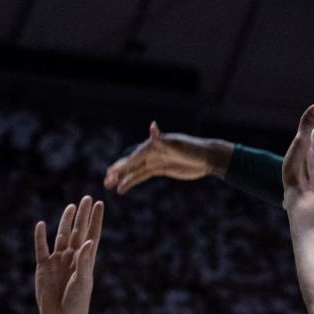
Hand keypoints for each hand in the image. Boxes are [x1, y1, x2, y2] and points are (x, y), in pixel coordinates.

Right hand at [35, 197, 102, 313]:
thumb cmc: (76, 304)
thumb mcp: (83, 282)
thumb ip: (85, 261)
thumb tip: (89, 241)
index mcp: (86, 261)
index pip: (92, 235)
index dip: (96, 220)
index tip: (100, 204)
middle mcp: (73, 258)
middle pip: (78, 231)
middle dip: (82, 215)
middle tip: (86, 198)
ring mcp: (58, 261)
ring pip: (62, 236)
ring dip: (66, 221)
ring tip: (70, 206)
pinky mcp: (43, 267)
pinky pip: (41, 248)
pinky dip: (40, 237)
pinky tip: (40, 224)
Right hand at [104, 123, 223, 194]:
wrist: (207, 157)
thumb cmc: (194, 150)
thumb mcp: (178, 147)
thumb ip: (162, 140)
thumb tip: (152, 127)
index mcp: (154, 146)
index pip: (135, 157)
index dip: (123, 166)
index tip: (111, 173)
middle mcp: (152, 152)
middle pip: (132, 163)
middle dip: (118, 172)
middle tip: (105, 181)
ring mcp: (156, 160)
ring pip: (135, 171)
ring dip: (123, 178)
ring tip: (110, 186)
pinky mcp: (161, 168)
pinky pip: (143, 175)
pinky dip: (133, 180)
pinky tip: (124, 187)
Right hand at [283, 105, 313, 196]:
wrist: (298, 196)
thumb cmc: (297, 169)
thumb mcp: (300, 142)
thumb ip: (306, 124)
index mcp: (310, 150)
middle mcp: (311, 161)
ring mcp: (308, 173)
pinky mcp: (303, 184)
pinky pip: (307, 175)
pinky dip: (308, 172)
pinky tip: (307, 179)